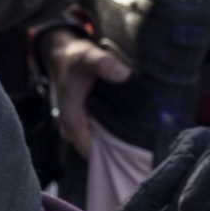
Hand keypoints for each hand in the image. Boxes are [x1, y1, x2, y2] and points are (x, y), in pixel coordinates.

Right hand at [40, 29, 129, 160]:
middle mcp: (72, 129)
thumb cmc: (75, 59)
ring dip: (117, 143)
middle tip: (144, 150)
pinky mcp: (86, 123)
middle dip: (118, 151)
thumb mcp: (87, 57)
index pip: (90, 149)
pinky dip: (114, 134)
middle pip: (96, 151)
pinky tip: (132, 130)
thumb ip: (102, 64)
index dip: (111, 154)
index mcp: (71, 119)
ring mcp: (79, 127)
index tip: (135, 155)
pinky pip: (101, 136)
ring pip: (99, 144)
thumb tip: (123, 74)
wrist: (65, 55)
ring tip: (142, 142)